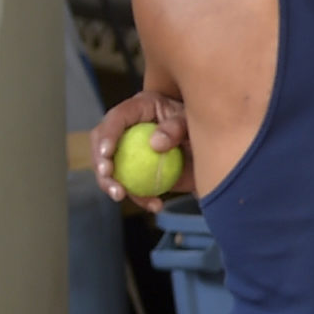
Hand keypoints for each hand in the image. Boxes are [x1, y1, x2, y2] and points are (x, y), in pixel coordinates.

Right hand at [91, 90, 192, 212]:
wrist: (213, 145)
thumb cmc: (200, 125)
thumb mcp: (192, 121)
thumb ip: (176, 128)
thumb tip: (155, 144)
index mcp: (137, 109)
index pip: (116, 118)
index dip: (107, 135)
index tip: (107, 153)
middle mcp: (127, 128)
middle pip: (102, 144)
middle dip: (101, 163)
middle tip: (109, 178)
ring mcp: (129, 150)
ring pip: (111, 167)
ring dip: (112, 184)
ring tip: (121, 195)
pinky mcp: (137, 169)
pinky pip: (132, 185)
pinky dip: (140, 197)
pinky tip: (155, 205)